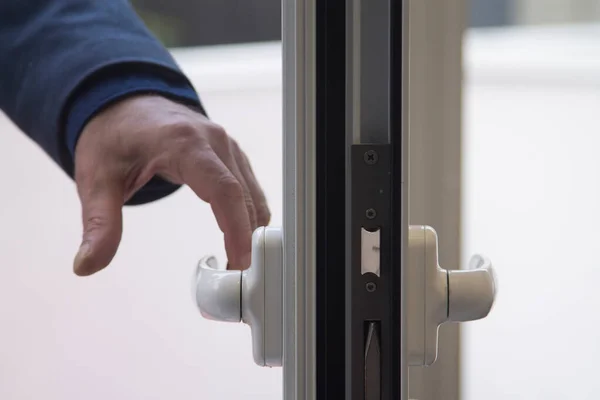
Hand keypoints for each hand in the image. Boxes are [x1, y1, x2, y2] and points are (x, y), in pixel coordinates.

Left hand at [72, 95, 269, 275]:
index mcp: (182, 143)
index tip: (239, 261)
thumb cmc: (112, 137)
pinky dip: (249, 213)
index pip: (223, 189)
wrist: (123, 103)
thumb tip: (86, 265)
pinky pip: (250, 186)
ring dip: (251, 229)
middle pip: (242, 195)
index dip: (236, 228)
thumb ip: (98, 223)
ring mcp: (226, 144)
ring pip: (251, 193)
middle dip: (246, 238)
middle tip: (237, 278)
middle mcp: (213, 140)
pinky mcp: (230, 152)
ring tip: (236, 264)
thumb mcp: (96, 179)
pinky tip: (240, 236)